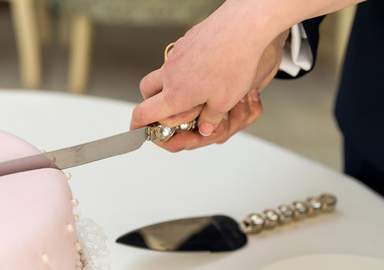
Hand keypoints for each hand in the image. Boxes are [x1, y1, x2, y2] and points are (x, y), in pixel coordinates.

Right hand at [130, 15, 289, 140]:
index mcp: (176, 94)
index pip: (144, 114)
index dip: (138, 126)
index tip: (138, 129)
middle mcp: (170, 73)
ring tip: (194, 88)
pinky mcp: (186, 40)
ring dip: (171, 83)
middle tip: (166, 109)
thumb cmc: (237, 62)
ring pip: (162, 72)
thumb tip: (205, 127)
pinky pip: (178, 56)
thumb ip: (211, 117)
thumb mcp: (226, 101)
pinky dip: (185, 66)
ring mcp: (176, 54)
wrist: (245, 26)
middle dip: (151, 101)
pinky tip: (206, 67)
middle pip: (146, 90)